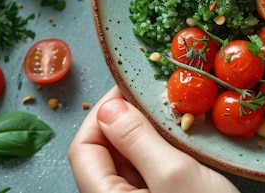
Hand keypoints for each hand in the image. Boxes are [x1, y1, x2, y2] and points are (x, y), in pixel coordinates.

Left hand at [68, 86, 239, 192]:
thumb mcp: (174, 174)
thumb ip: (137, 139)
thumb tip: (110, 107)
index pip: (83, 148)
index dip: (101, 114)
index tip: (129, 90)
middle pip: (104, 153)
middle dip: (125, 120)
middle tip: (154, 97)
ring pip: (128, 160)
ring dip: (145, 132)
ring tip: (170, 113)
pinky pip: (149, 170)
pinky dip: (160, 149)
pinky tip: (180, 137)